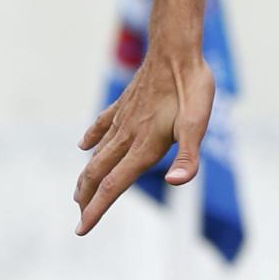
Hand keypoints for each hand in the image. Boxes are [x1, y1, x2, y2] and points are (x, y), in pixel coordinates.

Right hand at [74, 46, 213, 234]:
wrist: (176, 49)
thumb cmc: (191, 86)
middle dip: (88, 198)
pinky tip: (84, 145)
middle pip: (99, 173)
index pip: (113, 185)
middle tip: (79, 218)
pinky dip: (91, 138)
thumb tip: (174, 183)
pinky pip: (102, 125)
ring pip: (97, 152)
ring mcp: (123, 118)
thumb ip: (188, 157)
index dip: (97, 210)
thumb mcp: (199, 124)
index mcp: (143, 145)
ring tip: (79, 193)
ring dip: (87, 175)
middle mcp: (127, 135)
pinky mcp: (124, 103)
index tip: (80, 230)